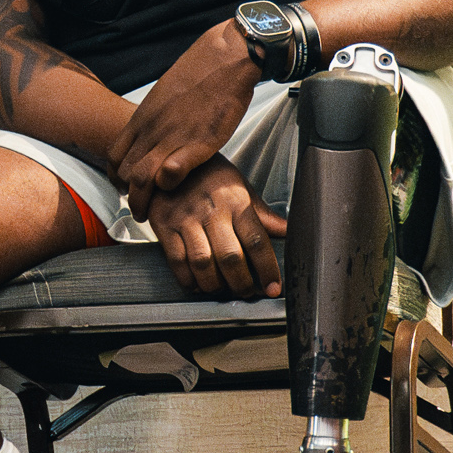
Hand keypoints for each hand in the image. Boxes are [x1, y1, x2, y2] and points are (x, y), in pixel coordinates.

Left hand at [108, 20, 261, 215]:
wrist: (224, 59)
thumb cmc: (197, 76)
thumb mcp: (163, 96)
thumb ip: (153, 118)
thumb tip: (149, 132)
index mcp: (142, 119)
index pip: (115, 156)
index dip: (116, 177)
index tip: (125, 188)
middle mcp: (151, 130)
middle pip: (124, 172)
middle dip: (127, 195)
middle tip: (137, 209)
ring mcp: (172, 137)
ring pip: (141, 177)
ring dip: (142, 200)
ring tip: (148, 215)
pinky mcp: (198, 142)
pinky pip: (171, 171)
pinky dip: (167, 185)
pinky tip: (173, 187)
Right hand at [147, 156, 286, 295]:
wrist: (170, 159)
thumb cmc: (211, 177)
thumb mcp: (241, 188)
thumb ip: (262, 214)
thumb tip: (289, 232)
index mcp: (236, 202)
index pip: (256, 241)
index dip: (267, 269)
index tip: (273, 288)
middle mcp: (211, 211)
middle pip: (230, 257)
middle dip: (241, 283)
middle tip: (246, 293)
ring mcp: (185, 219)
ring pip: (202, 262)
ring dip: (214, 285)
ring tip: (221, 291)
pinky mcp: (163, 225)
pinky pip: (176, 260)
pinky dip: (188, 279)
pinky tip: (196, 284)